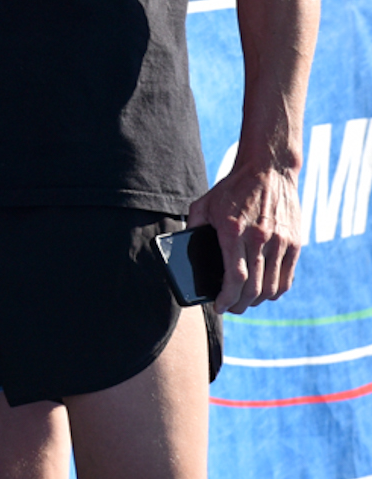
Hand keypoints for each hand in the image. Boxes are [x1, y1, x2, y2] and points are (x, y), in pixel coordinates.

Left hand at [189, 158, 301, 312]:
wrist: (268, 169)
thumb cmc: (232, 188)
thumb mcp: (204, 204)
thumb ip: (193, 227)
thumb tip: (184, 249)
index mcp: (233, 231)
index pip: (235, 277)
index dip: (227, 298)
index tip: (219, 307)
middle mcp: (259, 239)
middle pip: (254, 287)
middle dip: (240, 304)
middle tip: (230, 308)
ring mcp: (280, 242)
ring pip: (272, 287)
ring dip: (257, 300)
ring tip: (245, 301)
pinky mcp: (294, 242)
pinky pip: (287, 277)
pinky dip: (276, 290)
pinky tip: (265, 292)